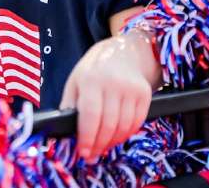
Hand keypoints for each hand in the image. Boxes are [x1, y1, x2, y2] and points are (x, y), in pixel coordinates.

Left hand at [60, 35, 153, 160]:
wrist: (124, 52)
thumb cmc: (94, 70)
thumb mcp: (75, 81)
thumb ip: (69, 104)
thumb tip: (64, 130)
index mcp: (91, 79)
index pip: (90, 114)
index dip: (87, 137)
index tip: (83, 153)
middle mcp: (113, 83)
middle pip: (108, 124)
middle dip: (98, 145)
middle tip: (91, 155)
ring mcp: (131, 88)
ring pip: (123, 127)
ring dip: (112, 142)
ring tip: (102, 146)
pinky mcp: (144, 94)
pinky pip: (136, 123)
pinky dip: (126, 134)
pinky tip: (117, 136)